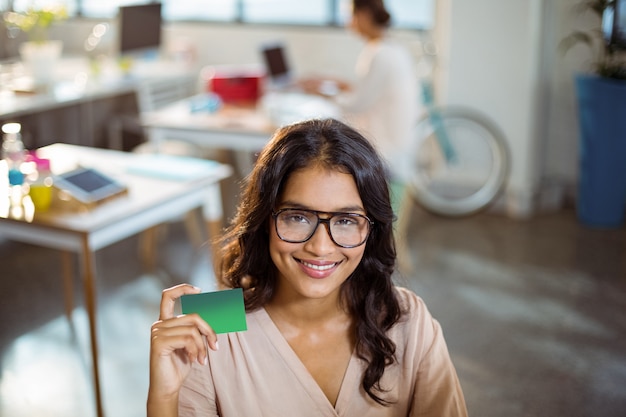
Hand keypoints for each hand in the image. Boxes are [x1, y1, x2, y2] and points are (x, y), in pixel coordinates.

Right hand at [147, 284, 217, 412]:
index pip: (168, 296)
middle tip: (214, 346)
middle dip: (208, 331)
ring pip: (192, 329)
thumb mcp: (191, 343)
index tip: (199, 290)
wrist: (168, 387)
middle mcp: (159, 324)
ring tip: (202, 359)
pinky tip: (194, 360)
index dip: (183, 289)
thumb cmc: (180, 365)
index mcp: (165, 322)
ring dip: (202, 346)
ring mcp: (157, 332)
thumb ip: (196, 328)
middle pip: (193, 316)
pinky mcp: (159, 342)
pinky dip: (196, 350)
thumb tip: (216, 314)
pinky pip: (187, 339)